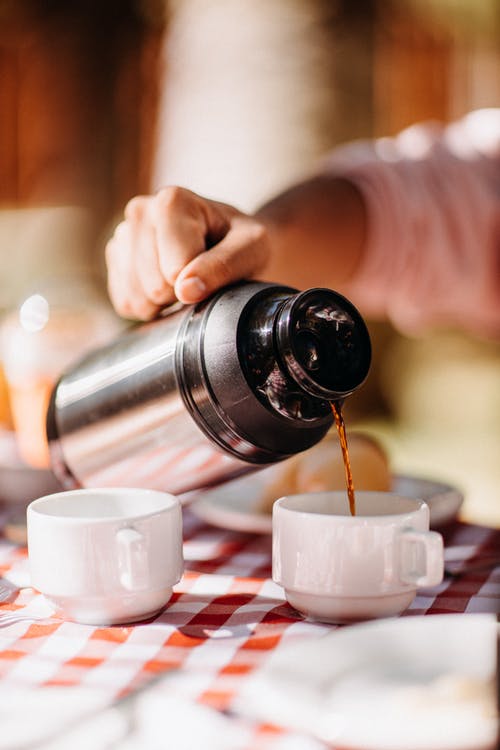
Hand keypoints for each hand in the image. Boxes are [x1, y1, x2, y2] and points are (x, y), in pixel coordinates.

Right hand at [105, 186, 270, 319]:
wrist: (233, 244)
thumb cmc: (244, 244)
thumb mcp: (252, 250)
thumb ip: (224, 266)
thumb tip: (185, 290)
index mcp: (172, 201)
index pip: (175, 270)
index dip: (199, 282)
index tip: (213, 265)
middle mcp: (140, 211)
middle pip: (153, 286)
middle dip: (181, 293)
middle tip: (200, 276)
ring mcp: (123, 236)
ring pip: (136, 298)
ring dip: (165, 303)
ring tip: (184, 280)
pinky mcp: (116, 260)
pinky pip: (125, 303)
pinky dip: (149, 307)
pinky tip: (167, 288)